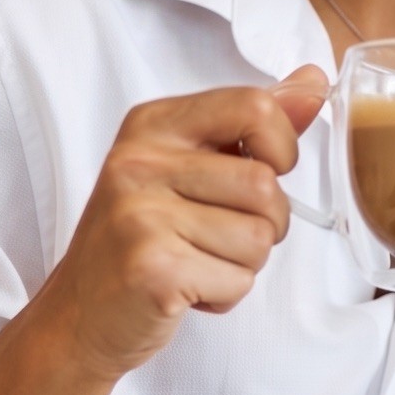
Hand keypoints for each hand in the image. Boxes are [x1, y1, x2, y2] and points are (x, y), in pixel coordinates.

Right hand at [37, 69, 329, 381]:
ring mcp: (140, 214)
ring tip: (196, 261)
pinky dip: (224, 295)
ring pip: (259, 238)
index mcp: (153, 124)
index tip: (259, 171)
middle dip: (264, 223)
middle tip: (217, 236)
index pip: (254, 107)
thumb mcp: (191, 165)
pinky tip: (185, 289)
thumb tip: (314, 79)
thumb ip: (254, 123)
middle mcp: (139, 162)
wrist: (79, 314)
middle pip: (264, 185)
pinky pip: (238, 281)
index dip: (280, 149)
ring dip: (243, 264)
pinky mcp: (151, 269)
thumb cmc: (144, 237)